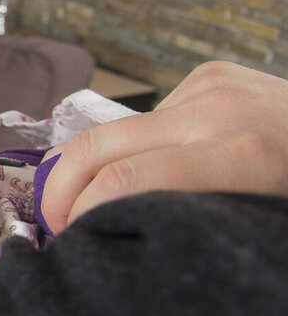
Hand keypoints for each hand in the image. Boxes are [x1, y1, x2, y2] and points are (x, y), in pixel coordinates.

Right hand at [41, 61, 287, 232]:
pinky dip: (142, 143)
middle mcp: (219, 112)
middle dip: (59, 188)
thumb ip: (189, 223)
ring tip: (109, 200)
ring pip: (117, 130)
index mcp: (241, 156)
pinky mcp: (213, 73)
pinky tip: (169, 160)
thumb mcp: (262, 221)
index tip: (71, 242)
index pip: (121, 182)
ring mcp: (214, 85)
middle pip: (96, 146)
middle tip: (55, 223)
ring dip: (101, 165)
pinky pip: (152, 114)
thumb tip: (111, 238)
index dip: (78, 214)